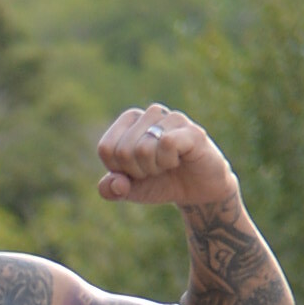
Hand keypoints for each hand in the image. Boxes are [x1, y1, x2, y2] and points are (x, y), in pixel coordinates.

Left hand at [96, 106, 236, 210]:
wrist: (197, 191)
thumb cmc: (160, 183)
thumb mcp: (129, 190)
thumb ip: (111, 189)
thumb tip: (115, 184)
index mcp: (130, 121)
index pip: (106, 148)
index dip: (118, 169)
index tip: (136, 170)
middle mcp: (150, 113)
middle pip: (123, 151)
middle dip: (137, 171)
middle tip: (155, 169)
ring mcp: (173, 118)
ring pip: (143, 149)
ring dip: (154, 168)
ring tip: (168, 164)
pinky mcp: (192, 130)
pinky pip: (167, 144)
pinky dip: (169, 162)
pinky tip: (180, 159)